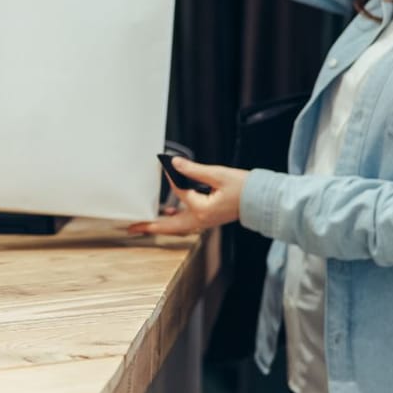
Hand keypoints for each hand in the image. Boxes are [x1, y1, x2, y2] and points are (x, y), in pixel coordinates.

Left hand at [131, 157, 247, 235]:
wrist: (261, 200)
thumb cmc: (244, 188)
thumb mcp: (218, 174)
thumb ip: (194, 170)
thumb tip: (175, 164)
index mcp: (202, 210)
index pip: (179, 192)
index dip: (171, 178)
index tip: (163, 166)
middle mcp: (201, 220)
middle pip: (169, 227)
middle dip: (150, 227)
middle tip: (131, 228)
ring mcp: (205, 221)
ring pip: (177, 227)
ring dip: (160, 225)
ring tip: (144, 223)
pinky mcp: (208, 218)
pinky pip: (186, 222)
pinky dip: (174, 219)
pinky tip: (168, 212)